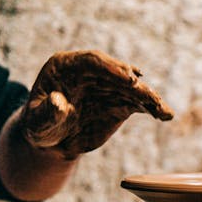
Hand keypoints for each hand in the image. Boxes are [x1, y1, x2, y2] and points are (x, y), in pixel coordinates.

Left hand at [21, 50, 173, 158]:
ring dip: (148, 98)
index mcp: (66, 66)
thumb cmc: (39, 127)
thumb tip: (59, 103)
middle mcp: (90, 72)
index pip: (91, 60)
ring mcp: (106, 86)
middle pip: (116, 72)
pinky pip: (138, 103)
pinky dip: (152, 108)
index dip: (111, 68)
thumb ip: (47, 113)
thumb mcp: (37, 123)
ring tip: (162, 111)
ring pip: (131, 88)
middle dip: (132, 83)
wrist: (52, 141)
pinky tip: (165, 115)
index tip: (129, 78)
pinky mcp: (118, 102)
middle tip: (145, 93)